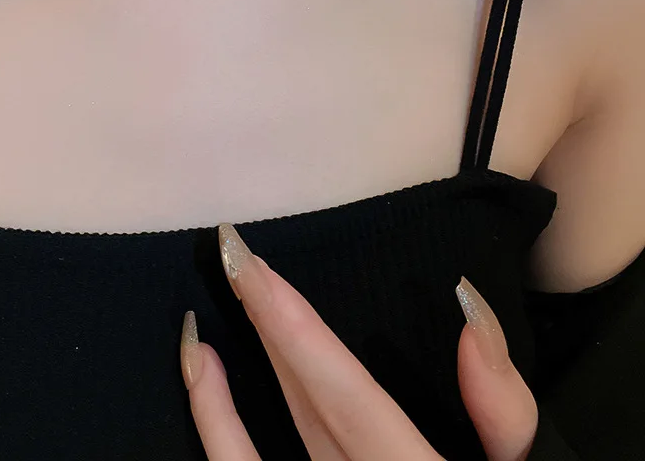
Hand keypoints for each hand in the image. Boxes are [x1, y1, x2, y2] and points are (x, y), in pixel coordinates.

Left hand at [179, 223, 538, 459]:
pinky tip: (204, 379)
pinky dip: (214, 431)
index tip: (246, 261)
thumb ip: (502, 407)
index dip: (291, 325)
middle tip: (230, 257)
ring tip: (195, 329)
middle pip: (303, 406)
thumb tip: (465, 304)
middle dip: (266, 325)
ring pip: (249, 454)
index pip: (345, 394)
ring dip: (217, 390)